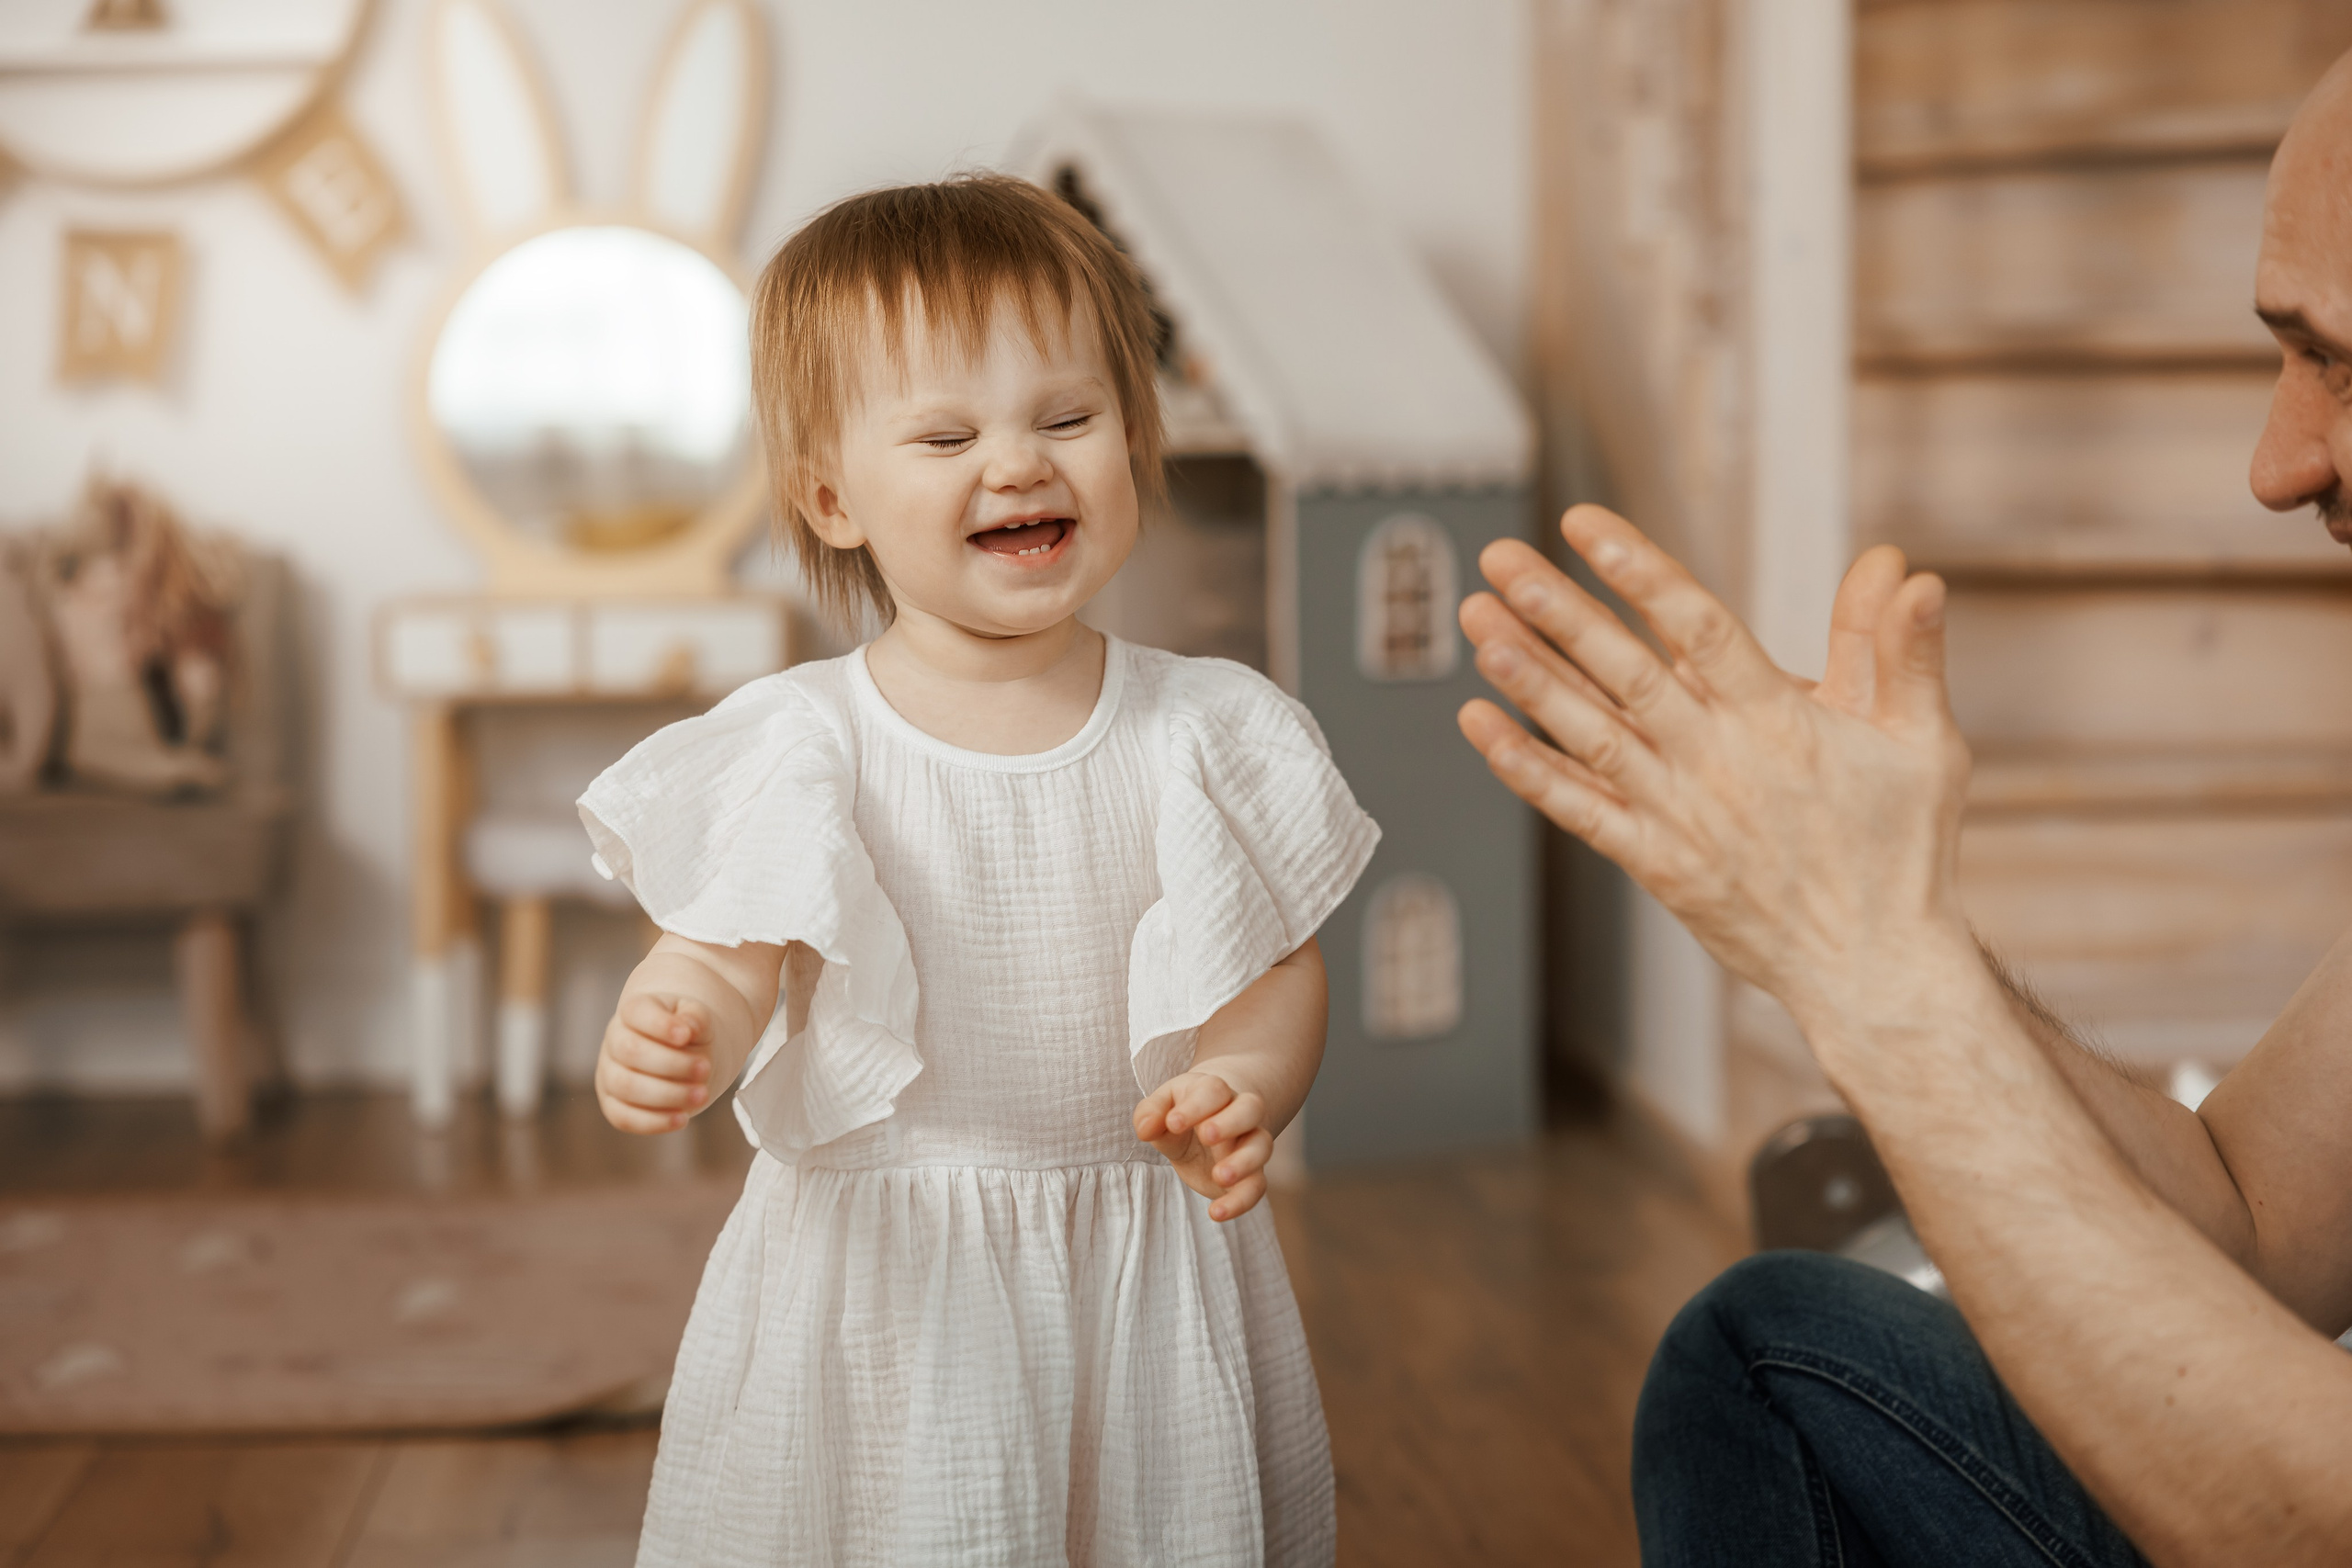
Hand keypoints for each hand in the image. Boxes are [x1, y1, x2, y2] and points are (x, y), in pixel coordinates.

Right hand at [594, 992, 714, 1133]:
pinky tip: (682, 1119)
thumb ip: (696, 1017)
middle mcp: (615, 1040)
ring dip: (666, 1094)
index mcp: (633, 1011)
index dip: (659, 1024)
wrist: (684, 1055)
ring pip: (626, 1087)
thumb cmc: (689, 1033)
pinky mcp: (613, 1104)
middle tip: (705, 1069)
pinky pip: (624, 1117)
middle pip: (630, 1051)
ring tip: (701, 1095)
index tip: (687, 1035)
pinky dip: (653, 1122)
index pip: (635, 1011)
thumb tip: (689, 1027)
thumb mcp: (698, 1018)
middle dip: (671, 1064)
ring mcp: (609, 1073)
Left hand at [1133, 1071, 1274, 1221]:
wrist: (1205, 1128)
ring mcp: (1248, 1143)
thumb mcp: (1159, 1109)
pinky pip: (1257, 1185)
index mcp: (1212, 1091)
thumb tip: (1145, 1129)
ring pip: (1262, 1145)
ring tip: (1219, 1176)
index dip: (1195, 1106)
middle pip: (1251, 1108)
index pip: (1213, 1090)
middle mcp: (1238, 1113)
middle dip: (1231, 1122)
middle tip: (1206, 1136)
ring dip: (1244, 1162)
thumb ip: (1150, 1114)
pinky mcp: (1251, 1174)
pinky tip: (1216, 1213)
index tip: (1173, 1123)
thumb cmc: (1179, 1113)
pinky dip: (1241, 1201)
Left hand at [1455, 505, 1976, 1038]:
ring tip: (1478, 623)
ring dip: (1529, 678)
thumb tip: (1905, 568)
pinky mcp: (1656, 863)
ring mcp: (1679, 815)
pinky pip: (1579, 809)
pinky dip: (1526, 768)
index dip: (1641, 571)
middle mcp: (1718, 762)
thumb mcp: (1922, 742)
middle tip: (1501, 560)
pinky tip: (1479, 724)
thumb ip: (1900, 650)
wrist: (1875, 971)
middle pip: (1625, 672)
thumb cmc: (1902, 853)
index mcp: (1779, 722)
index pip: (1699, 628)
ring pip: (1590, 734)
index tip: (1586, 525)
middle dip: (1558, 611)